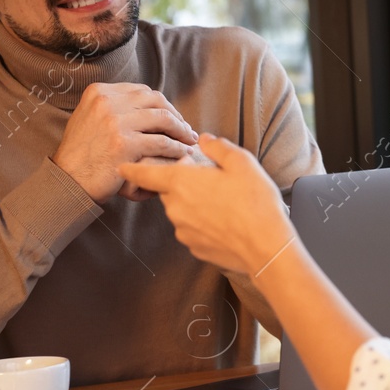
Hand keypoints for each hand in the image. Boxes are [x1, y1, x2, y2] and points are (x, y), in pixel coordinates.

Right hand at [51, 83, 198, 202]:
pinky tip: (184, 154)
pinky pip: (162, 142)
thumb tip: (145, 104)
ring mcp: (116, 122)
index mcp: (99, 92)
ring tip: (189, 141)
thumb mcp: (88, 118)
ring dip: (181, 130)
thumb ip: (112, 107)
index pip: (141, 91)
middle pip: (155, 100)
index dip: (161, 104)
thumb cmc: (80, 154)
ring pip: (163, 119)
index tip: (171, 116)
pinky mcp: (125, 144)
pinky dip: (177, 148)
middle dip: (175, 114)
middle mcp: (107, 102)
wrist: (67, 179)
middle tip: (186, 129)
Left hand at [120, 134, 294, 275]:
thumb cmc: (255, 203)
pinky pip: (193, 229)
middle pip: (169, 190)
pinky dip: (204, 224)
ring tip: (225, 203)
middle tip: (211, 180)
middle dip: (183, 184)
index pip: (147, 173)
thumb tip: (206, 141)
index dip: (132, 168)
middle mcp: (176, 208)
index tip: (122, 165)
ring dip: (195, 204)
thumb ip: (218, 148)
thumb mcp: (241, 163)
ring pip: (181, 211)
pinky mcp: (194, 247)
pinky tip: (226, 221)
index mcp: (182, 182)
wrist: (266, 247)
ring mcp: (183, 230)